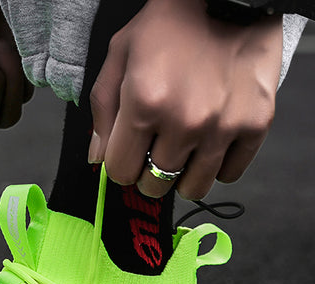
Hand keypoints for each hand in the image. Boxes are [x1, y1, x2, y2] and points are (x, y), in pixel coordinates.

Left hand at [88, 0, 282, 199]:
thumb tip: (98, 160)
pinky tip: (210, 142)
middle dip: (148, 171)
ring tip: (183, 149)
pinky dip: (218, 166)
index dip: (120, 164)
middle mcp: (185, 121)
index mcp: (145, 104)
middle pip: (154, 185)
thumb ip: (103, 111)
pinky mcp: (256, 125)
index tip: (128, 153)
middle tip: (155, 149)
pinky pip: (229, 174)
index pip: (120, 172)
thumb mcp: (120, 56)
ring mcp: (223, 126)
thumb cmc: (170, 25)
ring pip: (193, 189)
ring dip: (182, 175)